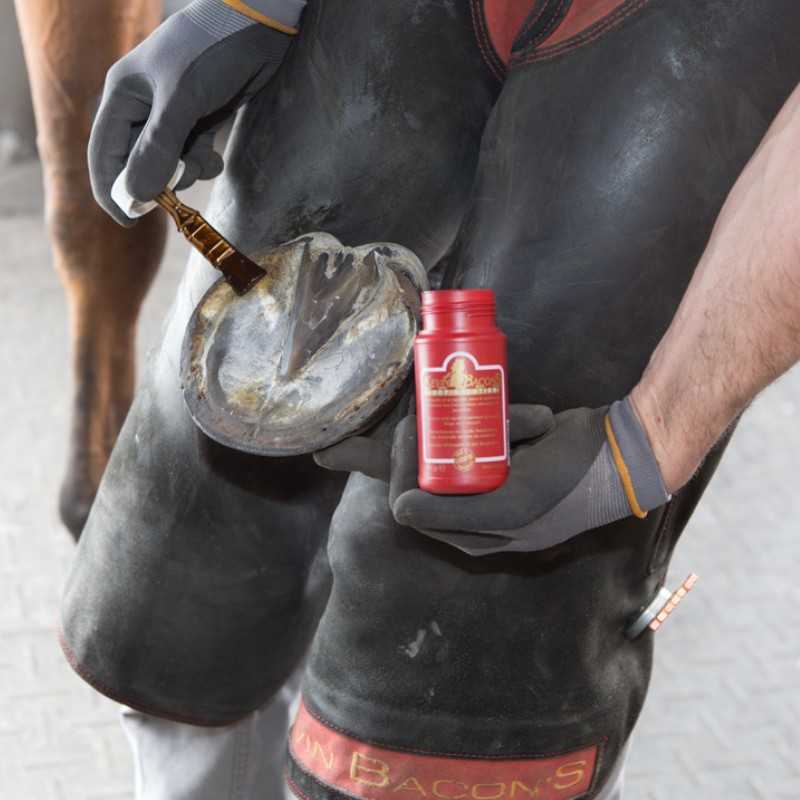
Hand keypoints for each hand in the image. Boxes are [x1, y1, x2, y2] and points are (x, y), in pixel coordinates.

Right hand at [88, 0, 300, 224]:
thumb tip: (135, 196)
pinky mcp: (199, 118)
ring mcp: (172, 114)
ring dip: (184, 172)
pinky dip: (202, 163)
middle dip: (157, 181)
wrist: (259, 27)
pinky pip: (191, 154)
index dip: (113, 189)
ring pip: (167, 163)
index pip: (104, 153)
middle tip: (178, 193)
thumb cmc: (212, 53)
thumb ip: (158, 150)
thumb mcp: (181, 101)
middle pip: (137, 162)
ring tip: (204, 162)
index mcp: (123, 96)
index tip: (130, 220)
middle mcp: (142, 107)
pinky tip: (216, 159)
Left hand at [315, 399, 669, 555]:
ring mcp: (493, 485)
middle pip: (426, 474)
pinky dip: (495, 420)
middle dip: (427, 439)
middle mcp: (477, 513)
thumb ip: (453, 514)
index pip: (411, 502)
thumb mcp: (509, 506)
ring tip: (489, 415)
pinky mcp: (509, 459)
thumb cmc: (565, 486)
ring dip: (461, 424)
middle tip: (432, 410)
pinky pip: (483, 438)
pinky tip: (522, 416)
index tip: (414, 431)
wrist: (620, 457)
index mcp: (471, 534)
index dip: (403, 467)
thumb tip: (399, 508)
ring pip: (451, 451)